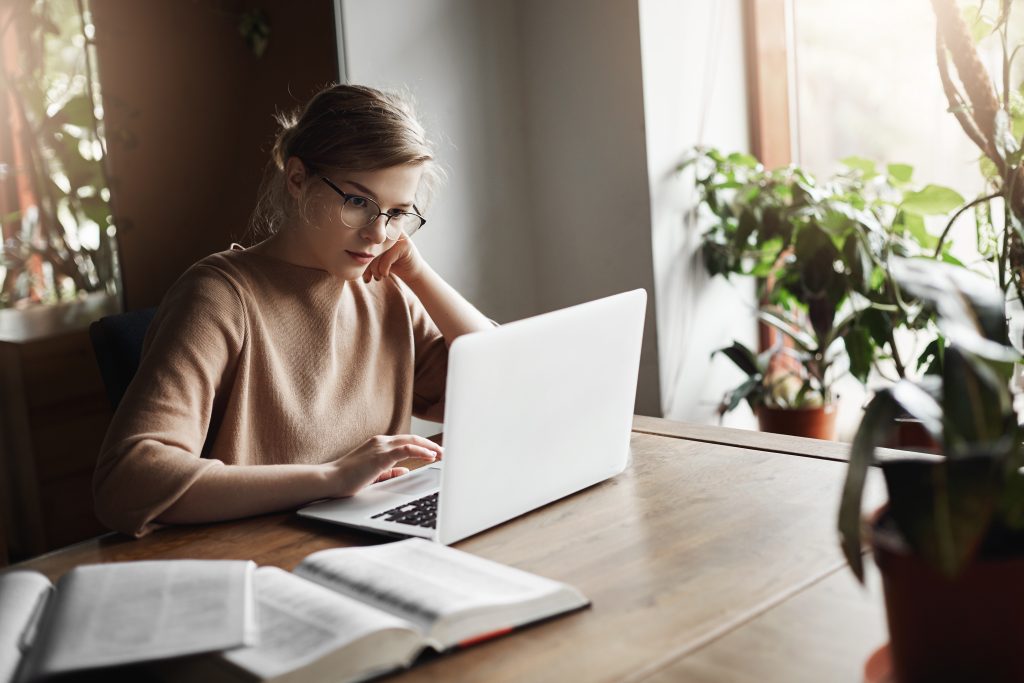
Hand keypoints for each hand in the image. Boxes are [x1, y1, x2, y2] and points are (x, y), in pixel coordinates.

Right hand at [327, 434, 442, 497]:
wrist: (330, 480)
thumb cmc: (348, 479)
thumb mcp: (373, 474)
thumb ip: (389, 472)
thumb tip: (405, 471)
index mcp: (379, 444)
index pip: (407, 442)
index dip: (423, 446)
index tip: (436, 452)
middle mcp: (381, 441)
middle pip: (413, 439)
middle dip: (431, 445)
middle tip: (444, 452)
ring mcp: (380, 447)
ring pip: (412, 441)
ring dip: (430, 447)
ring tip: (442, 454)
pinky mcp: (380, 456)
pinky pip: (406, 450)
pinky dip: (420, 452)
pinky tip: (430, 456)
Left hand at [363, 236, 427, 284]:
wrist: (412, 271)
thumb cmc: (391, 264)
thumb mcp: (376, 258)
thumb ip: (365, 254)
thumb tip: (349, 256)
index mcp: (378, 230)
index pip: (363, 242)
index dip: (360, 257)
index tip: (361, 271)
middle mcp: (387, 230)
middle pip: (370, 246)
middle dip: (367, 265)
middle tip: (367, 277)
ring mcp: (397, 235)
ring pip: (377, 252)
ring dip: (375, 269)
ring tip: (377, 277)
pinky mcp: (405, 244)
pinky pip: (387, 258)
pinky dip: (383, 270)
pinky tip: (385, 275)